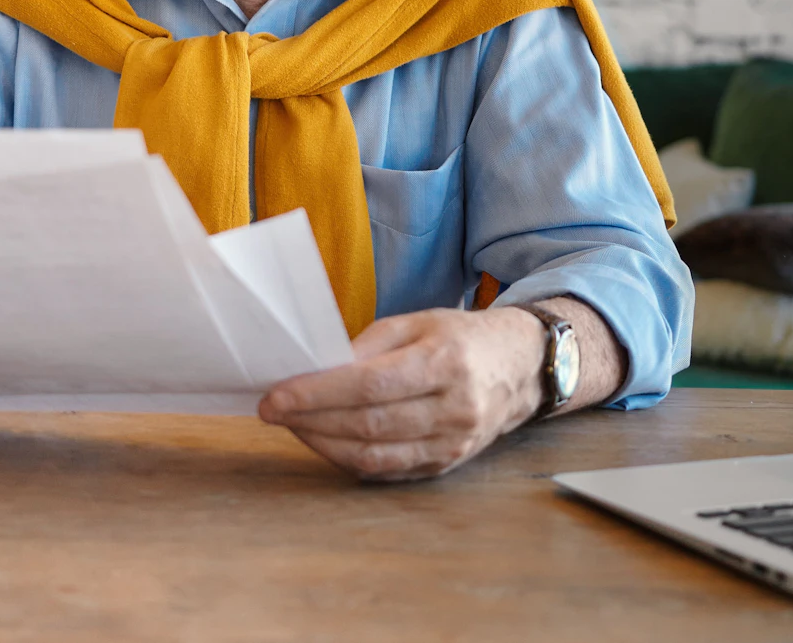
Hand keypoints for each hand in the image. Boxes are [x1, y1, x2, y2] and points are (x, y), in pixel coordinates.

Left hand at [258, 306, 546, 480]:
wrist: (519, 367)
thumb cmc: (461, 338)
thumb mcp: (417, 322)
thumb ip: (368, 346)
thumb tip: (317, 371)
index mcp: (445, 362)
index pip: (370, 386)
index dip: (318, 394)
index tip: (276, 396)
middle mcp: (454, 408)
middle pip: (368, 424)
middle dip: (311, 420)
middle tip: (273, 411)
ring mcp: (452, 443)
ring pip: (374, 455)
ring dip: (323, 444)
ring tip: (294, 426)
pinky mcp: (446, 465)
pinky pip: (387, 471)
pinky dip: (349, 459)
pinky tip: (326, 442)